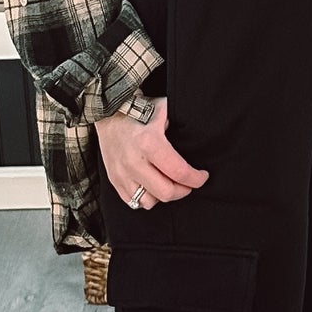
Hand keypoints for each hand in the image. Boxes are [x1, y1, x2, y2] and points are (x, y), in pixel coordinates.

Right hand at [93, 96, 209, 210]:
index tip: (202, 176)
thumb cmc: (140, 110)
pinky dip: (145, 198)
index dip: (196, 178)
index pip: (179, 172)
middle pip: (166, 192)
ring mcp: (122, 173)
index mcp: (149, 143)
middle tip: (188, 183)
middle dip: (183, 190)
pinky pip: (132, 201)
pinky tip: (152, 187)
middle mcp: (134, 162)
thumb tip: (199, 135)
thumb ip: (181, 124)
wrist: (109, 112)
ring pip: (149, 201)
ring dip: (162, 196)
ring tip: (168, 184)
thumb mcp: (164, 110)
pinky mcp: (114, 179)